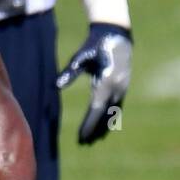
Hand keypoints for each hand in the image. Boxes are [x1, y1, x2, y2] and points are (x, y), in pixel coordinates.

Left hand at [57, 23, 131, 144]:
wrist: (116, 35)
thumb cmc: (94, 45)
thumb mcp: (81, 56)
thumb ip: (70, 71)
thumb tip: (56, 85)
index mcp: (106, 82)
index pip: (96, 109)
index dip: (88, 124)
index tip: (81, 137)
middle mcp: (116, 88)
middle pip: (105, 115)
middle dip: (95, 130)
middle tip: (84, 144)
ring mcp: (122, 88)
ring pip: (113, 114)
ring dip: (103, 127)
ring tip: (92, 141)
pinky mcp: (123, 87)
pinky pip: (117, 108)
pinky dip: (110, 119)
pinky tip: (104, 128)